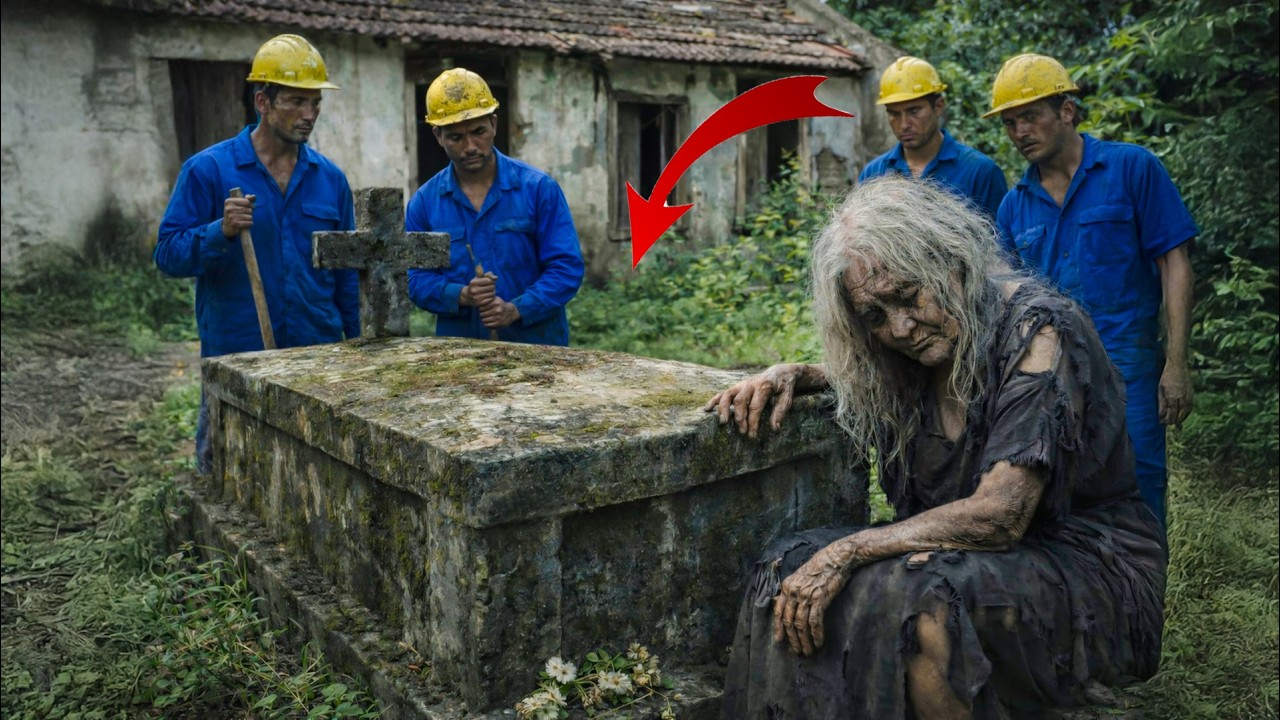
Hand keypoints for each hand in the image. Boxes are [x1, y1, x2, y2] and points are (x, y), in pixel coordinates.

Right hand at [221, 195, 254, 237]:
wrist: (228, 226)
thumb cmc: (236, 213)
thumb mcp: (239, 204)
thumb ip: (248, 199)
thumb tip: (254, 196)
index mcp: (229, 201)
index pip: (247, 201)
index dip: (250, 205)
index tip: (247, 207)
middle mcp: (229, 208)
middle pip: (249, 210)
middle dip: (250, 213)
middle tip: (244, 215)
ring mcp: (231, 216)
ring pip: (250, 217)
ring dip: (249, 219)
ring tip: (244, 220)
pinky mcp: (234, 224)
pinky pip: (249, 223)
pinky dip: (249, 224)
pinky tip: (245, 224)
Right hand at [460, 273, 496, 307]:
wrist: (468, 297)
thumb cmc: (476, 285)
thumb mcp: (479, 278)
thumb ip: (488, 275)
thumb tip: (496, 277)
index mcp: (473, 282)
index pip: (489, 280)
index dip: (491, 280)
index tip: (490, 282)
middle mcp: (474, 290)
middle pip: (491, 287)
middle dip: (493, 286)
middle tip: (491, 287)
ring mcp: (476, 298)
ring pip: (492, 293)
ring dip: (493, 292)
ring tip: (490, 291)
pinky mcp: (480, 304)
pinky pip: (491, 299)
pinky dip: (492, 297)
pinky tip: (489, 296)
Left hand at [480, 298, 520, 328]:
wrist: (512, 312)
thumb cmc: (501, 305)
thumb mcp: (496, 299)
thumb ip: (488, 300)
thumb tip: (478, 302)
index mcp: (496, 303)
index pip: (482, 307)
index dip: (481, 309)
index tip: (482, 309)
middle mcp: (497, 310)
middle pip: (482, 314)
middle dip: (481, 314)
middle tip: (483, 314)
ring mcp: (498, 317)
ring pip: (484, 319)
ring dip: (483, 319)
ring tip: (485, 318)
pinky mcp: (498, 323)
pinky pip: (487, 325)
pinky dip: (486, 324)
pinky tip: (488, 322)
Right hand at [703, 364, 804, 437]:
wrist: (780, 373)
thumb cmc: (784, 388)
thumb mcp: (787, 398)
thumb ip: (780, 412)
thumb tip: (774, 428)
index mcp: (764, 386)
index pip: (755, 406)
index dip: (753, 421)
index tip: (752, 434)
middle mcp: (751, 384)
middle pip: (740, 401)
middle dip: (739, 417)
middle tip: (742, 432)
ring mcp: (742, 385)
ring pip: (728, 395)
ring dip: (724, 409)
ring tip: (723, 422)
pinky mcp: (737, 387)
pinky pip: (723, 393)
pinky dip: (714, 400)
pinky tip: (707, 409)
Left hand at [773, 540, 856, 655]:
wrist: (834, 559)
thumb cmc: (819, 568)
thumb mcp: (800, 577)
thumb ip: (792, 591)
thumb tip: (785, 604)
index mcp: (787, 587)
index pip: (778, 611)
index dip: (778, 628)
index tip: (779, 640)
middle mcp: (794, 592)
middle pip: (789, 621)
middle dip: (792, 639)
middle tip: (797, 651)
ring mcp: (806, 596)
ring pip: (801, 625)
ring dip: (804, 641)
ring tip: (809, 651)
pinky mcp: (819, 600)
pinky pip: (815, 622)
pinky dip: (816, 635)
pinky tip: (819, 643)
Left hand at [1159, 360, 1193, 425]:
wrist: (1178, 366)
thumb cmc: (1166, 377)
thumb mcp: (1160, 389)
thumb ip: (1161, 402)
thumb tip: (1161, 415)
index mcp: (1173, 396)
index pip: (1171, 412)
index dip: (1167, 419)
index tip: (1163, 422)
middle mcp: (1182, 397)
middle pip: (1180, 413)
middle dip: (1174, 420)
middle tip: (1169, 424)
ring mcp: (1188, 395)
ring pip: (1186, 411)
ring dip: (1182, 418)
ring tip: (1176, 423)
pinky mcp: (1192, 393)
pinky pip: (1191, 406)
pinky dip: (1187, 412)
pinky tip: (1183, 414)